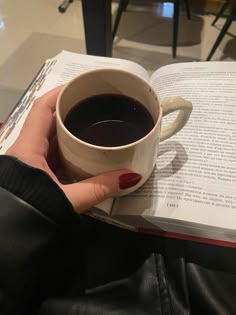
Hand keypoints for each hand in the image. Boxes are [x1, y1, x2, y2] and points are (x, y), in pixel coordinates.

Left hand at [6, 86, 141, 212]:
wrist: (9, 238)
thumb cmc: (31, 211)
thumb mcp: (66, 199)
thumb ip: (98, 188)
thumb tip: (131, 176)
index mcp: (28, 148)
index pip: (41, 108)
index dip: (60, 92)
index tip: (82, 86)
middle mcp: (26, 149)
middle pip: (47, 120)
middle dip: (70, 111)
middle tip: (94, 108)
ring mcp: (29, 161)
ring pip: (49, 138)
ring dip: (68, 131)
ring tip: (92, 126)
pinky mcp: (33, 173)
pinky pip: (50, 153)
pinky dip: (66, 150)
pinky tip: (81, 153)